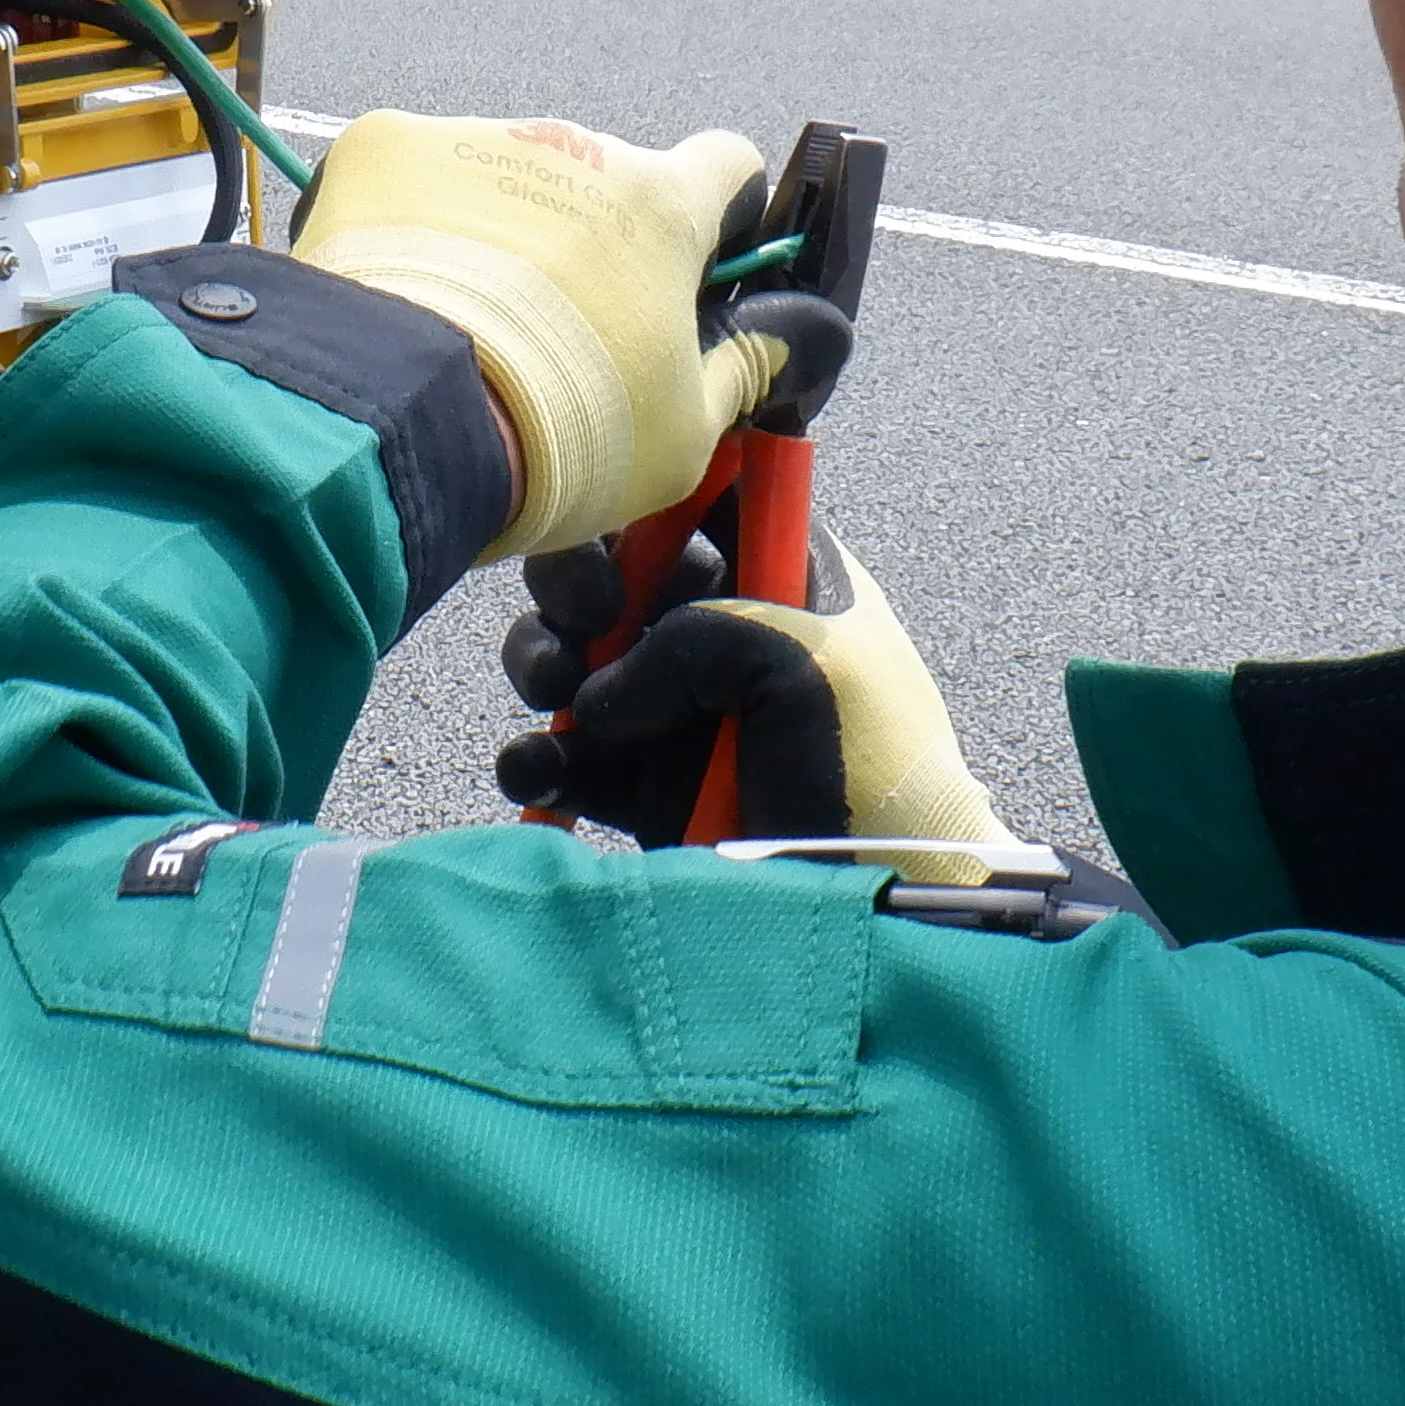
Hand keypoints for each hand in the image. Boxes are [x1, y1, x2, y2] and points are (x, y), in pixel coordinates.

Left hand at [291, 113, 838, 557]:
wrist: (399, 421)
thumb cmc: (559, 433)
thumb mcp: (689, 427)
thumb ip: (748, 364)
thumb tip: (806, 334)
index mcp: (664, 205)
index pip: (729, 167)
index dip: (721, 218)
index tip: (696, 269)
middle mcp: (576, 148)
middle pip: (604, 180)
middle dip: (592, 241)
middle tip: (559, 333)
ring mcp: (474, 137)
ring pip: (505, 177)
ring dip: (500, 231)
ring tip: (464, 327)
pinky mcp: (383, 146)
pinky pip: (412, 177)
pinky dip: (410, 224)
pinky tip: (398, 297)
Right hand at [494, 508, 1007, 876]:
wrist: (866, 914)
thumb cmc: (869, 776)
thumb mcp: (807, 664)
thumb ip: (697, 635)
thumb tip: (602, 694)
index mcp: (784, 581)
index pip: (705, 496)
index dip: (650, 491)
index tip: (622, 519)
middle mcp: (723, 637)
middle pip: (615, 570)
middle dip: (577, 579)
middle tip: (589, 613)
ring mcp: (677, 714)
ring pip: (571, 656)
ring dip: (542, 661)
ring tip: (557, 695)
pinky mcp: (639, 790)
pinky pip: (559, 754)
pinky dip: (535, 756)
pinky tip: (542, 767)